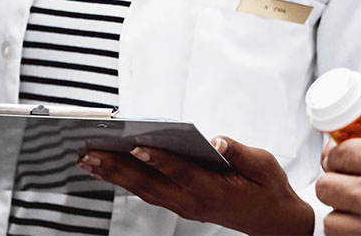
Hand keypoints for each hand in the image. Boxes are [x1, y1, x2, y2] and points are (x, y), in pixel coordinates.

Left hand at [79, 136, 313, 235]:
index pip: (183, 172)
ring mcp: (185, 206)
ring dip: (115, 175)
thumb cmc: (267, 188)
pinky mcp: (180, 205)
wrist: (271, 220)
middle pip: (151, 184)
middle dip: (119, 167)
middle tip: (92, 153)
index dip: (160, 159)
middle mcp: (194, 202)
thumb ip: (239, 152)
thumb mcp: (263, 165)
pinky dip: (125, 180)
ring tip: (89, 159)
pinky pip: (148, 193)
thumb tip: (217, 140)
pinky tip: (109, 169)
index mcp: (215, 190)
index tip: (139, 145)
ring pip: (144, 190)